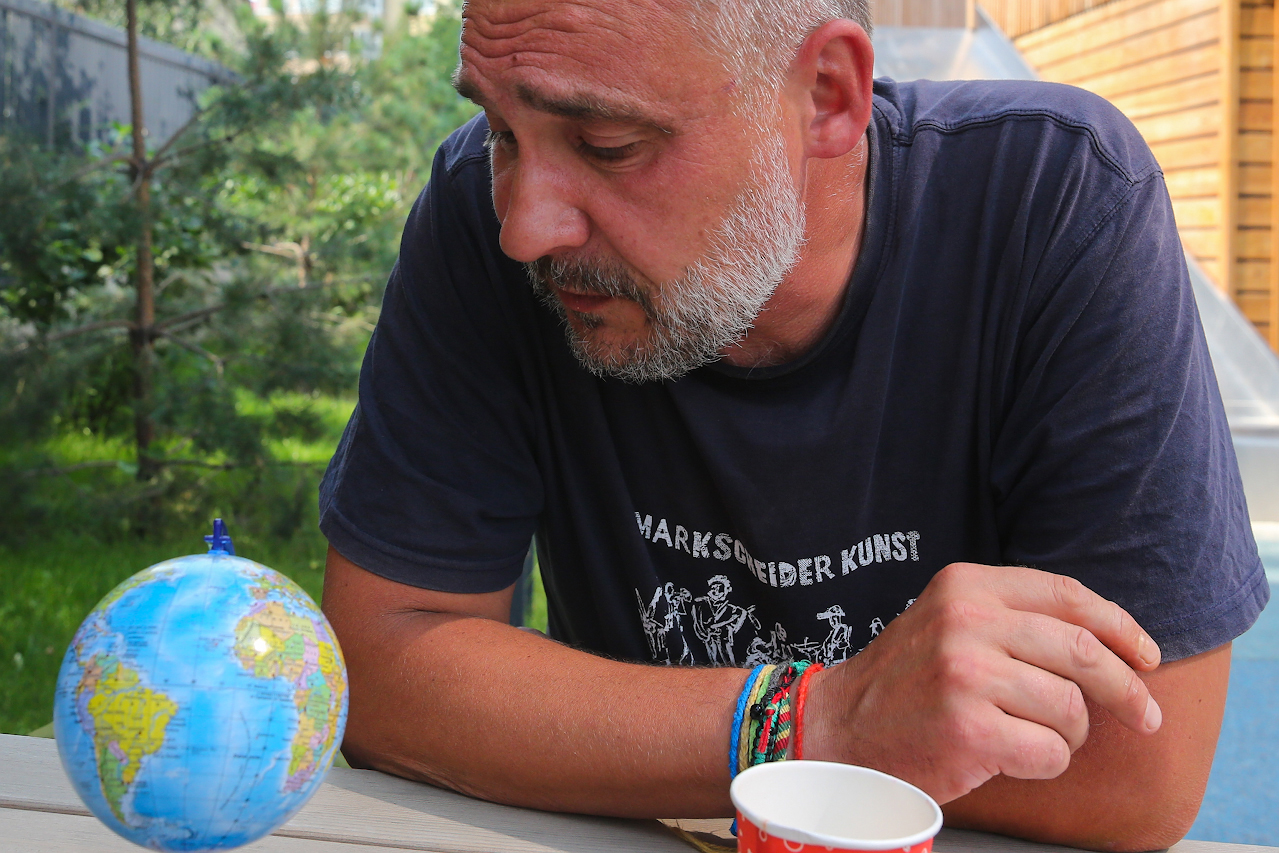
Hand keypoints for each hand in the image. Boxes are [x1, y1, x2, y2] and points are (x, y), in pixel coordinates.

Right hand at [802, 563, 1161, 803]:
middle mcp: (966, 621)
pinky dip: (1046, 763)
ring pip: (1071, 707)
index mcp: (966, 586)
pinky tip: (1014, 759)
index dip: (1121, 626)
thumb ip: (1014, 618)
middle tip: (1144, 717)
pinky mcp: (968, 729)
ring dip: (1068, 734)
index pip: (1067, 595)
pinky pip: (1051, 752)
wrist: (841, 729)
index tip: (1148, 656)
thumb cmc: (909, 683)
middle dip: (1127, 690)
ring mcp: (965, 675)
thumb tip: (1111, 641)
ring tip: (1034, 737)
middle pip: (1083, 651)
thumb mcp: (950, 623)